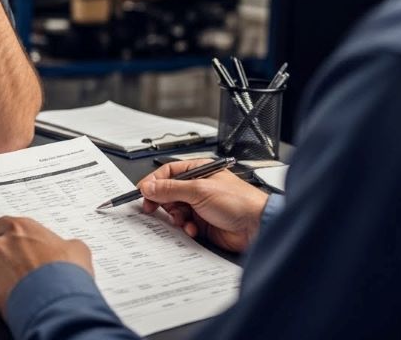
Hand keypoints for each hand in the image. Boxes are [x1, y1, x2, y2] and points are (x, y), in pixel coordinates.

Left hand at [0, 216, 93, 316]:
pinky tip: (27, 298)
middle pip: (0, 248)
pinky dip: (10, 294)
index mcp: (20, 229)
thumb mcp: (77, 249)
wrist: (58, 301)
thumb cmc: (66, 271)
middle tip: (30, 266)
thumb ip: (64, 245)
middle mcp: (3, 246)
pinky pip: (0, 291)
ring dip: (11, 276)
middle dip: (11, 256)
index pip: (1, 223)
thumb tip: (68, 250)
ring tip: (32, 286)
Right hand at [139, 160, 269, 252]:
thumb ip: (170, 189)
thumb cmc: (239, 202)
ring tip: (182, 219)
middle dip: (161, 201)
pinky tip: (193, 228)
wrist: (257, 227)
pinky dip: (185, 227)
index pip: (168, 173)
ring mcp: (200, 205)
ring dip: (175, 216)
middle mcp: (198, 187)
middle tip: (152, 208)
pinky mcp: (202, 223)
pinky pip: (183, 224)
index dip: (153, 182)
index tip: (142, 192)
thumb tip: (148, 186)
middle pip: (168, 192)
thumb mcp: (199, 190)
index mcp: (199, 172)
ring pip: (174, 210)